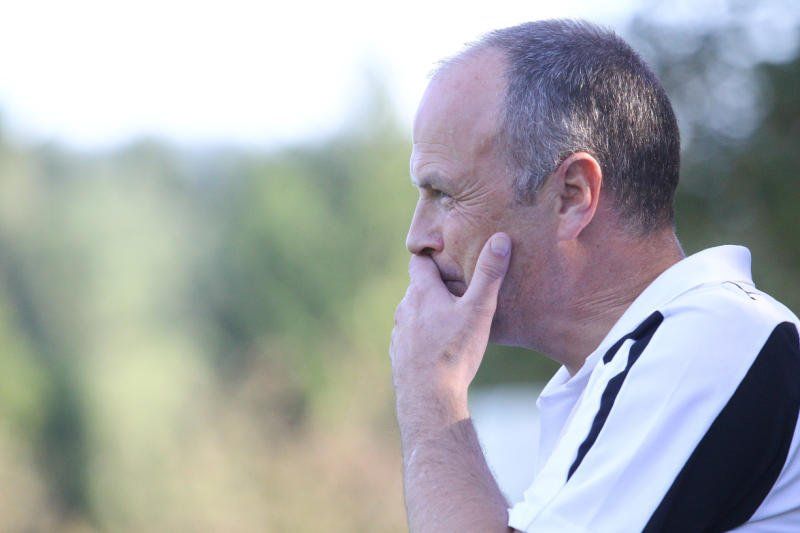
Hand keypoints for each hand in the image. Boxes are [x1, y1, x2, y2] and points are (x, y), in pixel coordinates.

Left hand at [390, 233, 511, 429]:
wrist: (428, 398)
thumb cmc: (454, 351)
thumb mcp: (478, 310)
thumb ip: (489, 274)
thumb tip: (500, 239)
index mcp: (422, 292)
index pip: (420, 261)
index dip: (434, 256)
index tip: (450, 255)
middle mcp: (405, 308)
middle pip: (419, 288)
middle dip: (437, 286)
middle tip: (461, 290)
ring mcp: (399, 333)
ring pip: (414, 313)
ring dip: (430, 313)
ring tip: (453, 320)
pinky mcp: (399, 354)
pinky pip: (411, 337)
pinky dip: (424, 336)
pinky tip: (440, 347)